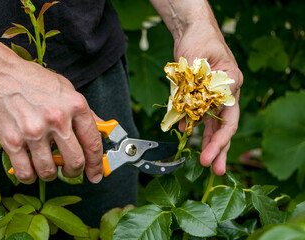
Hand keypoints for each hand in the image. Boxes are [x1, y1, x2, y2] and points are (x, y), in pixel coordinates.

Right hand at [0, 59, 102, 183]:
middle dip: (74, 172)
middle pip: (75, 162)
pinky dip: (30, 177)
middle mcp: (57, 119)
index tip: (96, 174)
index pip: (93, 143)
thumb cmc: (34, 81)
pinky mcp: (12, 141)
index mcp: (75, 106)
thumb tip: (102, 128)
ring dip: (51, 174)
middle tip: (69, 171)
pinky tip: (30, 169)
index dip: (96, 164)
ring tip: (47, 166)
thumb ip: (86, 112)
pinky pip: (25, 173)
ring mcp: (34, 131)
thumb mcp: (67, 89)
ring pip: (49, 171)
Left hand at [174, 20, 242, 174]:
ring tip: (204, 162)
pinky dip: (191, 128)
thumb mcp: (205, 59)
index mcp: (231, 87)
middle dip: (219, 150)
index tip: (210, 156)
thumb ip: (207, 82)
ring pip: (210, 126)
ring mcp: (210, 98)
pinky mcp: (197, 97)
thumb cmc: (202, 40)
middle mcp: (223, 95)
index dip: (220, 141)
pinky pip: (195, 117)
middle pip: (223, 128)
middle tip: (214, 170)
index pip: (229, 120)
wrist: (191, 33)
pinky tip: (187, 138)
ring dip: (207, 144)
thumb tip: (206, 104)